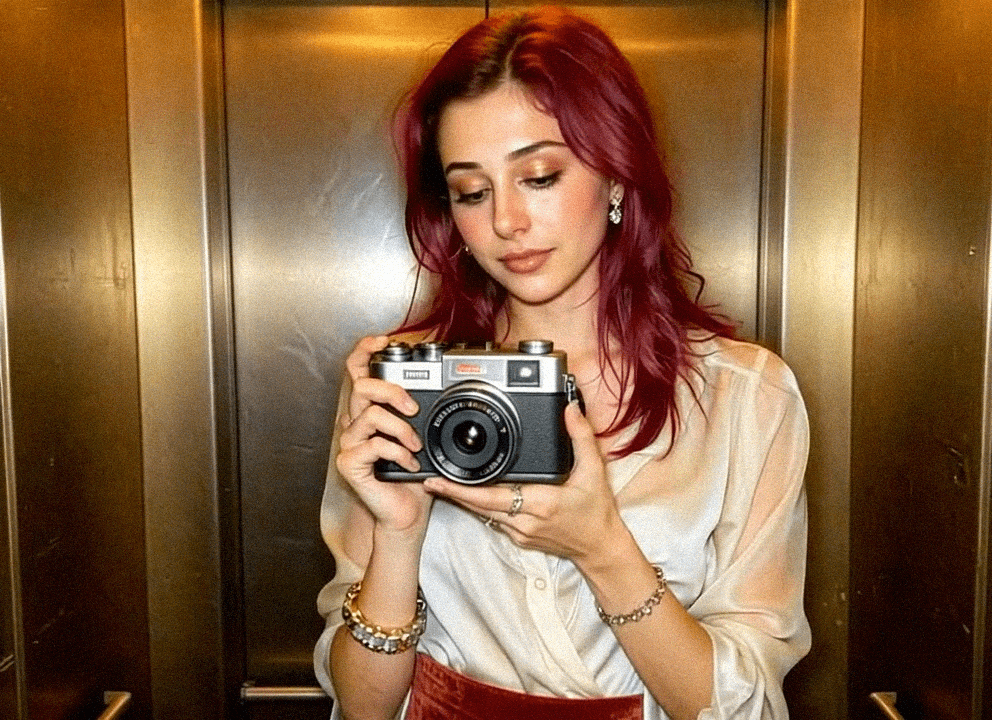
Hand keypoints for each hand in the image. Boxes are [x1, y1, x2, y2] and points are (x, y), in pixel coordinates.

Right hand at [335, 335, 432, 535]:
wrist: (407, 513)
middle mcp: (355, 422)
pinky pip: (373, 444)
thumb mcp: (425, 435)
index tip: (384, 341)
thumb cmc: (416, 475)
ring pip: (369, 415)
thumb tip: (443, 385)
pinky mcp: (349, 463)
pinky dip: (398, 453)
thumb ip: (422, 410)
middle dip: (391, 391)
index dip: (365, 351)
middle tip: (413, 408)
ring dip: (401, 429)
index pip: (357, 370)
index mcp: (370, 410)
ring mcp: (350, 442)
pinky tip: (409, 465)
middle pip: (361, 386)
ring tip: (416, 446)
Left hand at [423, 403, 627, 565]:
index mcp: (540, 503)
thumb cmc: (597, 513)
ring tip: (441, 484)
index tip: (441, 479)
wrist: (600, 549)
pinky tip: (469, 496)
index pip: (491, 496)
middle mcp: (524, 521)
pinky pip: (492, 520)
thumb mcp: (594, 471)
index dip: (462, 489)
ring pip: (482, 514)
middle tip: (429, 478)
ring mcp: (519, 532)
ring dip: (463, 500)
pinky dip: (479, 507)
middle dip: (452, 492)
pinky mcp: (519, 538)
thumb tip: (570, 410)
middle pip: (477, 506)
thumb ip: (581, 437)